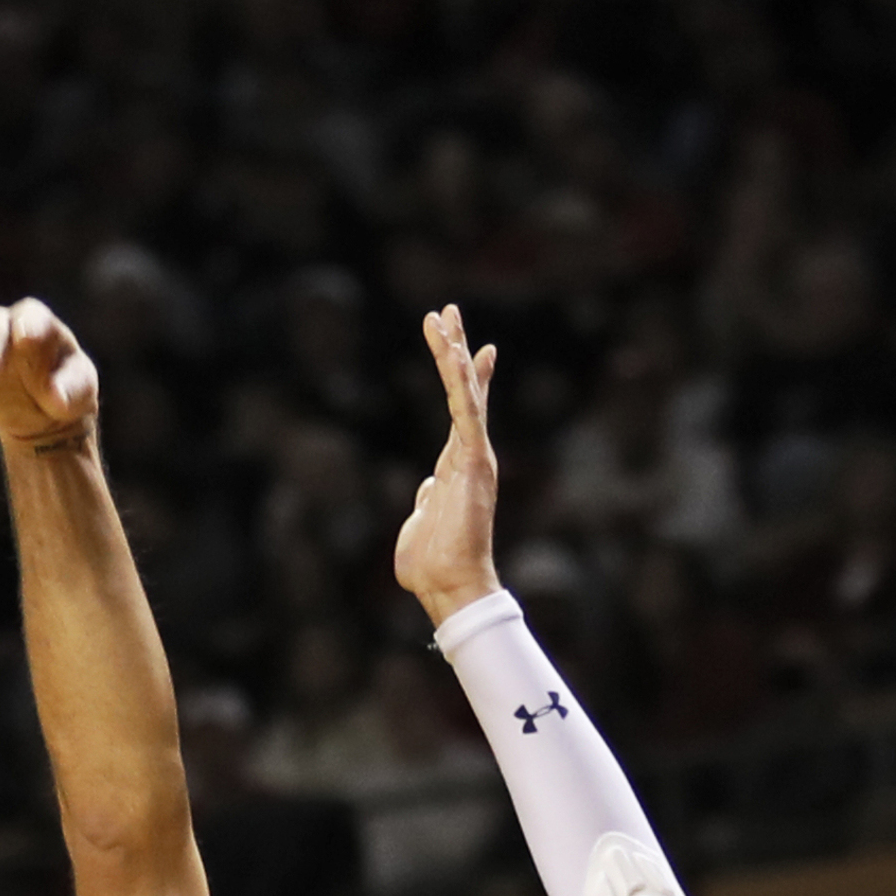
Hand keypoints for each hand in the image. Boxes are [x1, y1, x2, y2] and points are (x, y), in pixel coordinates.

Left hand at [392, 304, 504, 623]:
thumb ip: (426, 498)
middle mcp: (470, 454)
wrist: (449, 585)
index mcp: (456, 465)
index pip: (462, 410)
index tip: (465, 345)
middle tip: (448, 309)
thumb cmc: (432, 563)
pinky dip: (463, 382)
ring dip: (454, 352)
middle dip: (457, 348)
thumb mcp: (421, 519)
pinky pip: (467, 412)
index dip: (465, 376)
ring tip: (444, 315)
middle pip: (466, 390)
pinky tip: (458, 353)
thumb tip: (426, 485)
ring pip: (465, 393)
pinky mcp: (473, 461)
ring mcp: (474, 455)